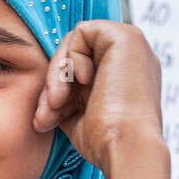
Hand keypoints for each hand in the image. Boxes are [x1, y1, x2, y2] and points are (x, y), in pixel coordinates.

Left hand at [32, 20, 171, 178]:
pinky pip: (82, 31)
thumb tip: (47, 94)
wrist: (126, 146)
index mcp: (125, 78)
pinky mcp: (126, 36)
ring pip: (73, 44)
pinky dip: (72, 57)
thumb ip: (67, 96)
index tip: (47, 119)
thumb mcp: (78, 116)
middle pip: (73, 56)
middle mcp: (130, 59)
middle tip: (46, 112)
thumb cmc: (105, 142)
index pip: (78, 71)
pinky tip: (84, 80)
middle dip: (52, 85)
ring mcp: (131, 46)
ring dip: (56, 76)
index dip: (56, 92)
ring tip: (56, 104)